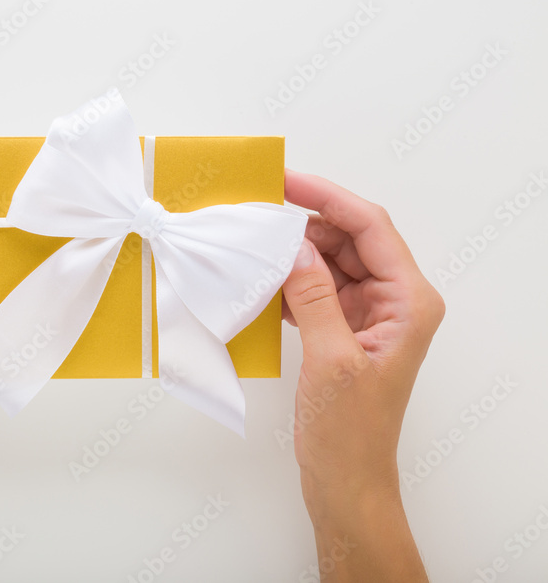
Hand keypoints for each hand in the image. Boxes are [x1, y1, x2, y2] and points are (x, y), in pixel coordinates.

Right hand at [282, 170, 443, 581]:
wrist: (346, 479)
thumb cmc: (350, 431)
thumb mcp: (331, 358)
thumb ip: (314, 295)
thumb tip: (293, 246)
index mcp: (409, 301)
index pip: (370, 228)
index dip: (328, 198)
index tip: (287, 181)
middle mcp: (394, 300)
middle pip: (350, 238)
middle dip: (307, 221)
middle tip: (259, 209)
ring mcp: (367, 313)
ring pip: (330, 259)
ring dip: (294, 250)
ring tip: (253, 240)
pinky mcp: (342, 328)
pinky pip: (315, 286)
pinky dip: (289, 278)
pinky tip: (260, 277)